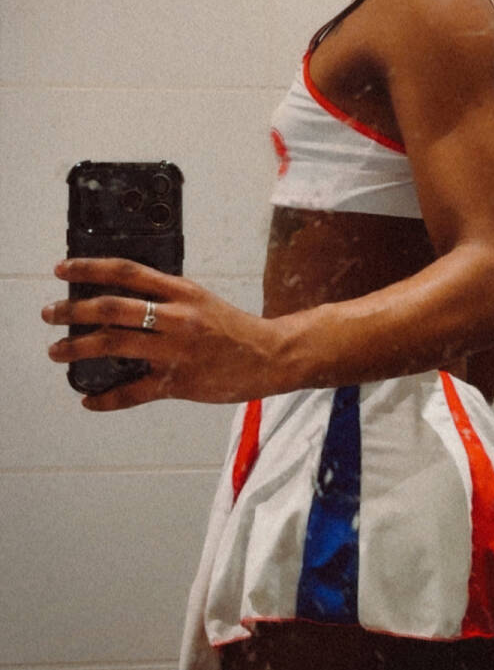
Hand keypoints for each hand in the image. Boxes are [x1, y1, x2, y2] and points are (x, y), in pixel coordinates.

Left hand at [42, 258, 275, 410]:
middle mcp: (176, 317)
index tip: (62, 269)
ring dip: (79, 347)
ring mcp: (176, 350)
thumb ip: (164, 296)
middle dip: (74, 310)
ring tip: (57, 351)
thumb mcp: (199, 299)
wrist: (269, 356)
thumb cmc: (233, 327)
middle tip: (49, 314)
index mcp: (181, 291)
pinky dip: (107, 399)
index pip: (128, 272)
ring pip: (115, 344)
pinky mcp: (178, 383)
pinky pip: (134, 392)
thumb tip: (120, 297)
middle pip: (113, 308)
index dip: (90, 268)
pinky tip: (89, 401)